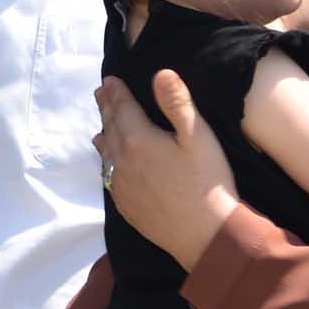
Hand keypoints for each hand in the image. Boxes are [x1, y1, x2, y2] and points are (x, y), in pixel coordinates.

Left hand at [93, 69, 236, 269]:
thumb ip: (177, 103)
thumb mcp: (198, 137)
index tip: (109, 80)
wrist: (205, 235)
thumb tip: (160, 73)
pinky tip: (110, 162)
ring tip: (101, 125)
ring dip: (104, 134)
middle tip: (101, 94)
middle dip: (107, 108)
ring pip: (107, 153)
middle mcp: (122, 160)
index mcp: (139, 139)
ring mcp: (122, 185)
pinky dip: (107, 162)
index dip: (116, 92)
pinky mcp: (126, 205)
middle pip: (111, 127)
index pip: (122, 107)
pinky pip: (109, 175)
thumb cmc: (206, 182)